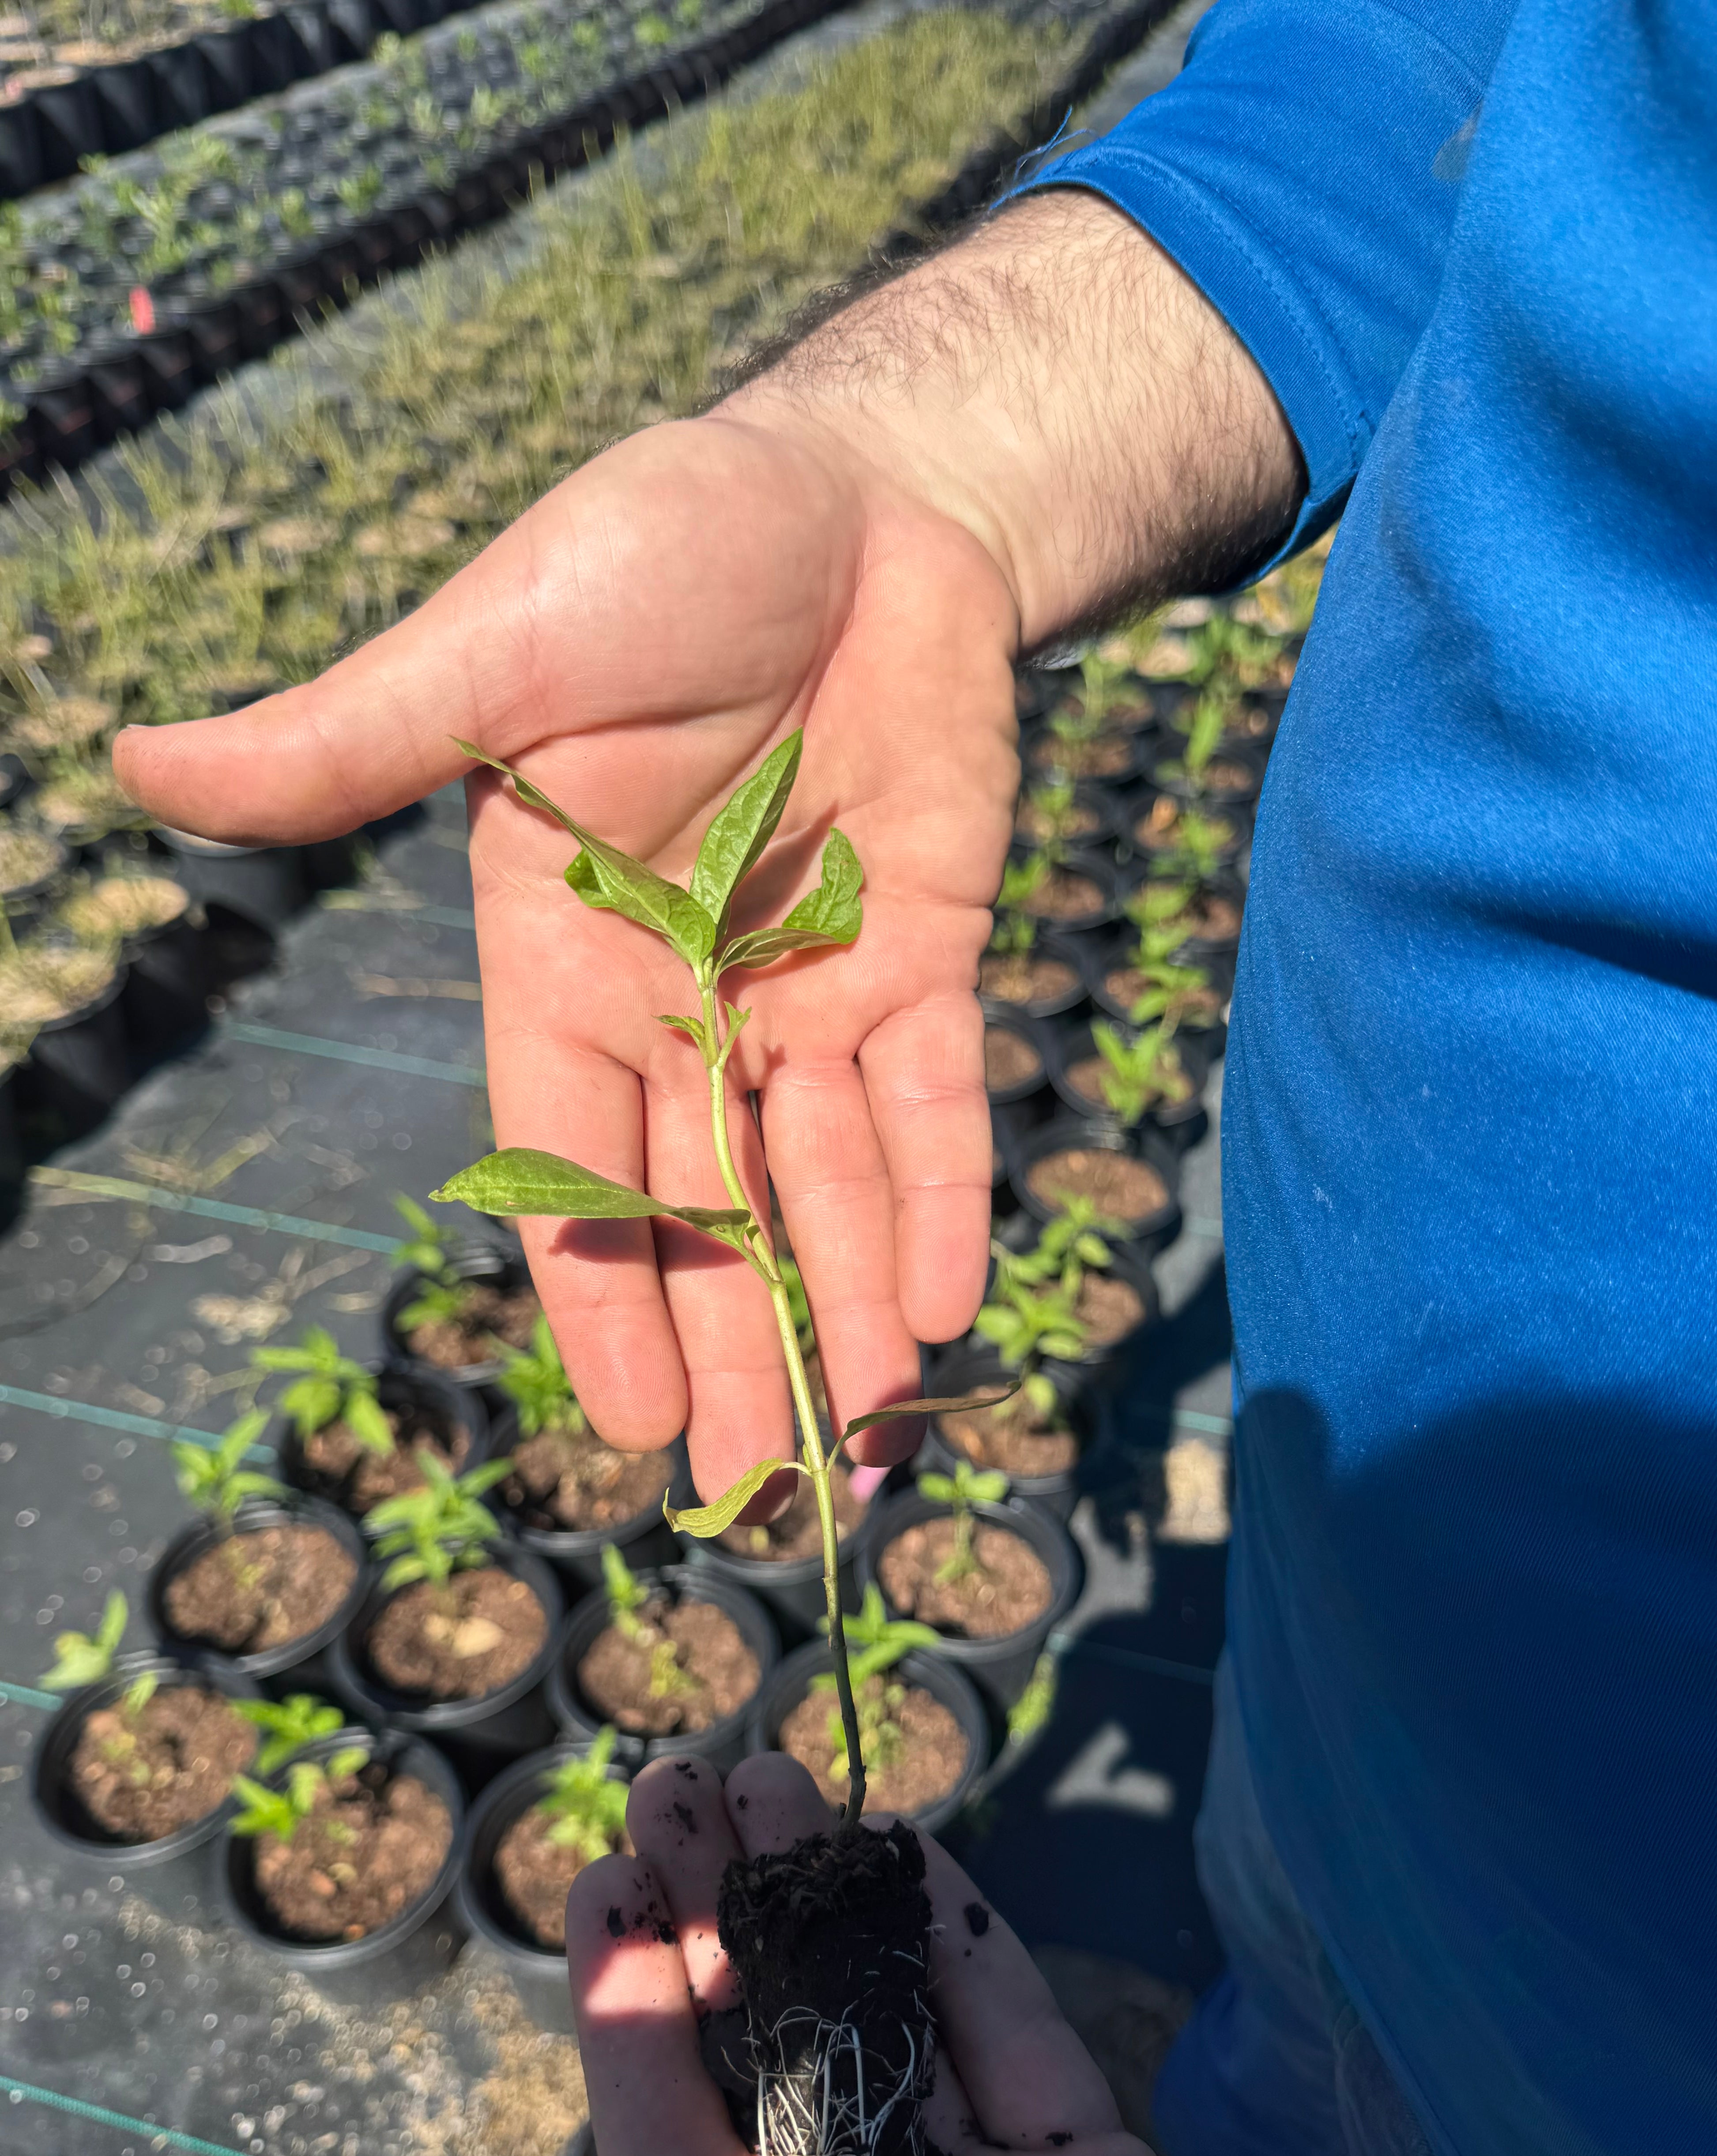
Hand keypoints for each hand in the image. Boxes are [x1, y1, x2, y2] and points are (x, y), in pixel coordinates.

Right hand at [111, 194, 1298, 1499]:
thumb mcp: (499, 647)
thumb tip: (144, 763)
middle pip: (705, 1202)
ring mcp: (811, 982)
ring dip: (849, 1300)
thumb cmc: (661, 543)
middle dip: (732, 1338)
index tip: (629, 1419)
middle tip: (755, 1483)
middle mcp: (686, 995)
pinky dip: (946, 1195)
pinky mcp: (926, 949)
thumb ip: (358, 739)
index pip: (572, 1158)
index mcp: (563, 953)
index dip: (600, 1290)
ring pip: (828, 1177)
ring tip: (868, 1433)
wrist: (859, 489)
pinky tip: (952, 1303)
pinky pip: (937, 1099)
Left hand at [568, 1752, 1446, 2155]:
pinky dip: (968, 1950)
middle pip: (773, 2080)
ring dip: (829, 1907)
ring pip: (895, 2037)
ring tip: (767, 1786)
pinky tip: (912, 1857)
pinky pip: (1026, 2052)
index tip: (606, 1896)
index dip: (631, 2032)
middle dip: (717, 1934)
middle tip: (675, 1792)